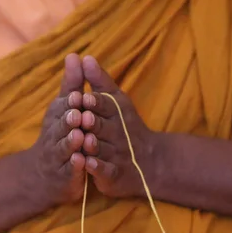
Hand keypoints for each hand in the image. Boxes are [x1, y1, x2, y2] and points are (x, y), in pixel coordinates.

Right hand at [28, 54, 85, 204]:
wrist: (42, 175)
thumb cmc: (58, 133)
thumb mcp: (63, 108)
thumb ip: (72, 84)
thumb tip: (74, 55)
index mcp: (56, 116)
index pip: (61, 106)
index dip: (69, 102)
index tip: (77, 95)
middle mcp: (54, 134)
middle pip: (61, 126)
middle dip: (69, 120)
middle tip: (78, 114)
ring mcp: (58, 155)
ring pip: (64, 148)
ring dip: (71, 142)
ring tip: (79, 136)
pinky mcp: (65, 174)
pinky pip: (69, 170)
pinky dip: (75, 166)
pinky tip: (81, 162)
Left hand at [80, 56, 159, 198]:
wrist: (150, 162)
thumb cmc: (126, 126)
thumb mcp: (115, 101)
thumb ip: (99, 81)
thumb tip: (84, 57)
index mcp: (116, 114)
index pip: (106, 106)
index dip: (95, 103)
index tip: (83, 97)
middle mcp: (117, 134)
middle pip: (103, 127)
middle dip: (93, 123)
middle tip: (82, 118)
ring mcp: (117, 155)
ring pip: (103, 149)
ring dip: (94, 145)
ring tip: (85, 140)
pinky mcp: (114, 175)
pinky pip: (107, 171)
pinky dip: (98, 168)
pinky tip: (88, 164)